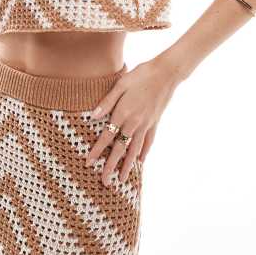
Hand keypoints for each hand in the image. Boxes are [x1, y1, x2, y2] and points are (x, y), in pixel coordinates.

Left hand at [84, 58, 177, 186]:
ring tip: (121, 180)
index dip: (97, 151)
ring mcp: (147, 124)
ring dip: (127, 165)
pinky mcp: (155, 122)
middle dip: (111, 166)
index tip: (88, 163)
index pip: (107, 137)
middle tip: (104, 182)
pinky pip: (148, 142)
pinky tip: (140, 162)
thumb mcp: (121, 84)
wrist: (167, 73)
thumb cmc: (141, 75)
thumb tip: (93, 117)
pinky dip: (144, 153)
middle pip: (121, 149)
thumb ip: (107, 101)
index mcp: (123, 113)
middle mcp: (135, 123)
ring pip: (135, 150)